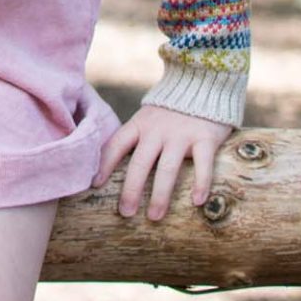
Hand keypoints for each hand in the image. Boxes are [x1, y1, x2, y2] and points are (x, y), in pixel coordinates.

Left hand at [92, 105, 234, 220]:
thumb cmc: (172, 110)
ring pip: (167, 168)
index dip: (105, 164)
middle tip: (126, 213)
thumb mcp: (148, 118)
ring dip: (160, 195)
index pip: (117, 145)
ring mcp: (181, 134)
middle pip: (140, 162)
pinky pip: (203, 164)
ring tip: (154, 216)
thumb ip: (136, 137)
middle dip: (131, 190)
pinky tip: (197, 202)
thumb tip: (112, 165)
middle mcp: (158, 129)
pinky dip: (201, 183)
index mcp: (140, 124)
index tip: (95, 185)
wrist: (204, 84)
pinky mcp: (205, 137)